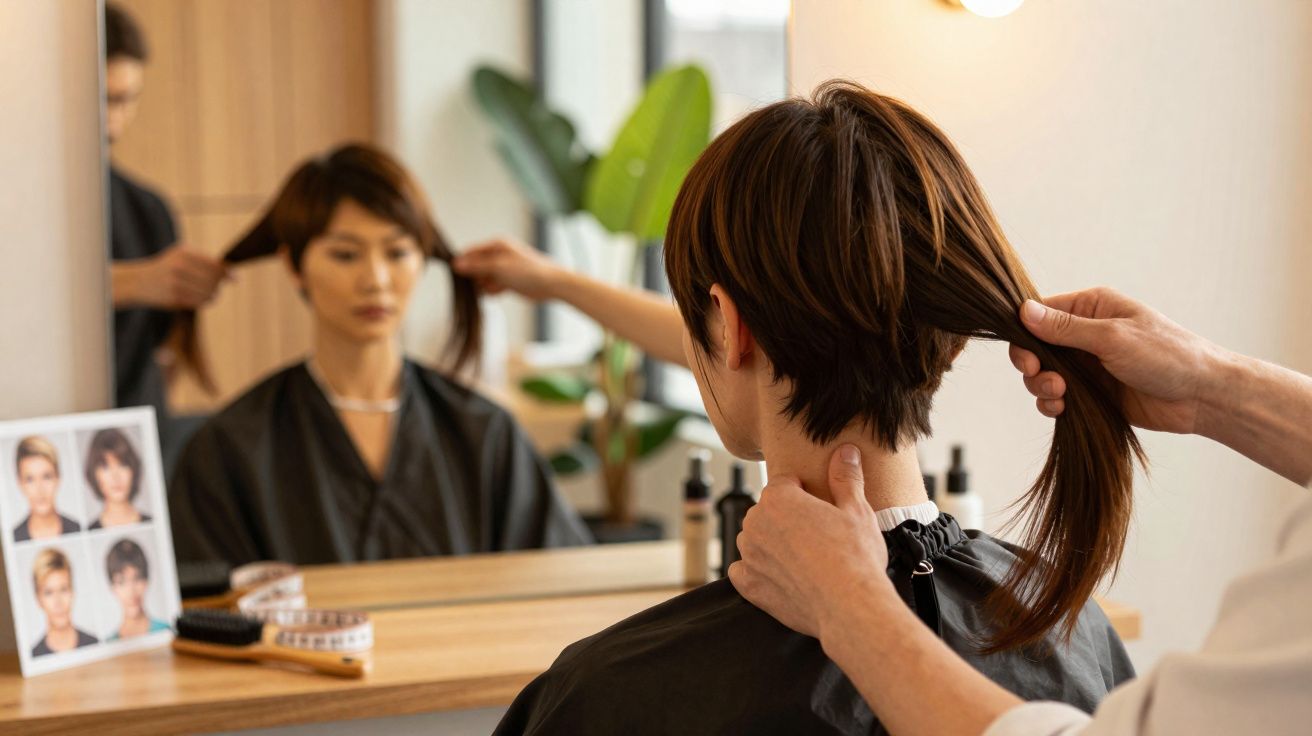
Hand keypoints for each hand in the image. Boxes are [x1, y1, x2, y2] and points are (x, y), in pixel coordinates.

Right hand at [117, 245, 226, 309]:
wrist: (137, 281)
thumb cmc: (166, 267)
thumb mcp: (181, 256)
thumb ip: (205, 261)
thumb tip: (232, 272)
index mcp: (183, 254)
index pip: (214, 265)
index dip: (227, 273)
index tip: (234, 278)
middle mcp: (179, 268)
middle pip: (213, 280)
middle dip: (219, 284)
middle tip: (218, 286)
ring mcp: (176, 284)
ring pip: (208, 293)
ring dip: (214, 294)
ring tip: (212, 293)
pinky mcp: (173, 298)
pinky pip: (199, 302)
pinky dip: (205, 301)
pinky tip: (203, 298)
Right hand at [452, 237, 565, 300]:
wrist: (550, 284)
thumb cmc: (528, 271)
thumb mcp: (499, 267)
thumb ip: (477, 266)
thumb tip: (456, 264)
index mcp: (496, 246)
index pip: (471, 252)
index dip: (464, 263)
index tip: (458, 275)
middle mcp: (498, 256)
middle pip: (475, 268)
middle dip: (477, 278)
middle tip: (486, 282)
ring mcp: (502, 270)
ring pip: (482, 280)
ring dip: (485, 287)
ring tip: (497, 287)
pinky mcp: (507, 282)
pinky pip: (492, 288)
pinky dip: (493, 292)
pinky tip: (502, 292)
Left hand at [729, 445, 896, 639]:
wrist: (850, 606)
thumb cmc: (856, 557)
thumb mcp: (857, 510)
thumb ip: (846, 478)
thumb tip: (845, 452)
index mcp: (778, 498)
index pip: (784, 482)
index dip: (804, 492)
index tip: (819, 506)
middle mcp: (755, 523)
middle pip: (768, 510)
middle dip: (787, 518)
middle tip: (817, 535)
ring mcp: (749, 555)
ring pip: (755, 539)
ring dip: (771, 544)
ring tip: (804, 558)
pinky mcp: (749, 585)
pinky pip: (743, 570)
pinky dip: (757, 572)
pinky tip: (781, 576)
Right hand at [1009, 287, 1224, 433]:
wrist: (1202, 397)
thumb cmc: (1167, 356)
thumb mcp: (1112, 337)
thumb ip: (1065, 328)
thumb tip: (1023, 311)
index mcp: (1091, 308)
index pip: (1040, 313)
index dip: (1025, 334)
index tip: (1029, 357)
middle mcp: (1085, 333)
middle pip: (1036, 346)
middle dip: (1033, 365)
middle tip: (1047, 379)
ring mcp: (1088, 364)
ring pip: (1042, 373)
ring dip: (1042, 386)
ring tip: (1061, 395)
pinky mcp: (1091, 392)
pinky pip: (1057, 396)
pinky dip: (1052, 403)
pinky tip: (1063, 408)